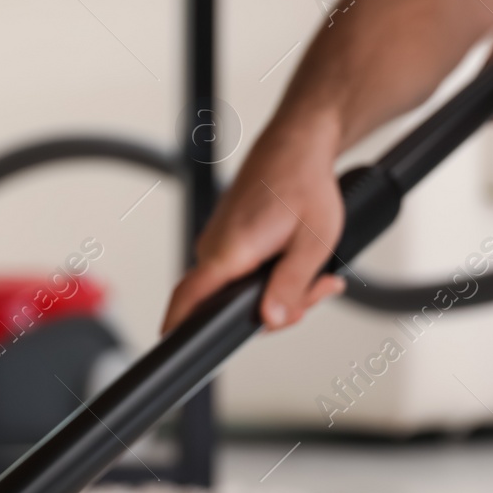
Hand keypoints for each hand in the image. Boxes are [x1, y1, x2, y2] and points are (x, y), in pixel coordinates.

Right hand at [162, 123, 346, 333]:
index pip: (188, 298)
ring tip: (315, 272)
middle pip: (226, 305)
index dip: (178, 327)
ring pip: (238, 290)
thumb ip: (291, 286)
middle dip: (276, 309)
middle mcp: (214, 247)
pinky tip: (297, 260)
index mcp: (230, 251)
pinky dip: (271, 274)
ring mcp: (218, 243)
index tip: (175, 348)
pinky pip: (240, 272)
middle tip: (317, 289)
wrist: (298, 144)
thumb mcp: (313, 242)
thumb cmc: (304, 183)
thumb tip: (271, 319)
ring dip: (278, 290)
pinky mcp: (226, 239)